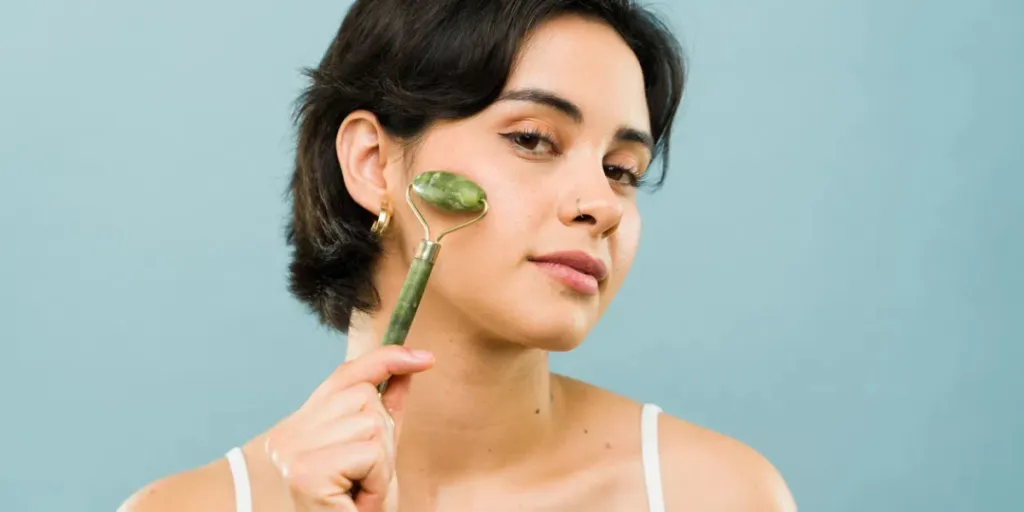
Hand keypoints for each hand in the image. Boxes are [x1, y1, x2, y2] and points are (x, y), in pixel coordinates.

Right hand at [263, 345, 433, 511]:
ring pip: (371, 425)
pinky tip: (358, 500)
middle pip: (365, 399)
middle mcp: (289, 434)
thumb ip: (386, 410)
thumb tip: (408, 365)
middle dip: (382, 439)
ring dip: (381, 464)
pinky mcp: (308, 472)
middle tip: (364, 478)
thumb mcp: (375, 451)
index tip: (425, 358)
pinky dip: (377, 480)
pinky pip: (369, 453)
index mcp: (300, 424)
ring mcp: (294, 451)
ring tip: (360, 490)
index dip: (386, 359)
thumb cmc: (353, 506)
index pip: (345, 375)